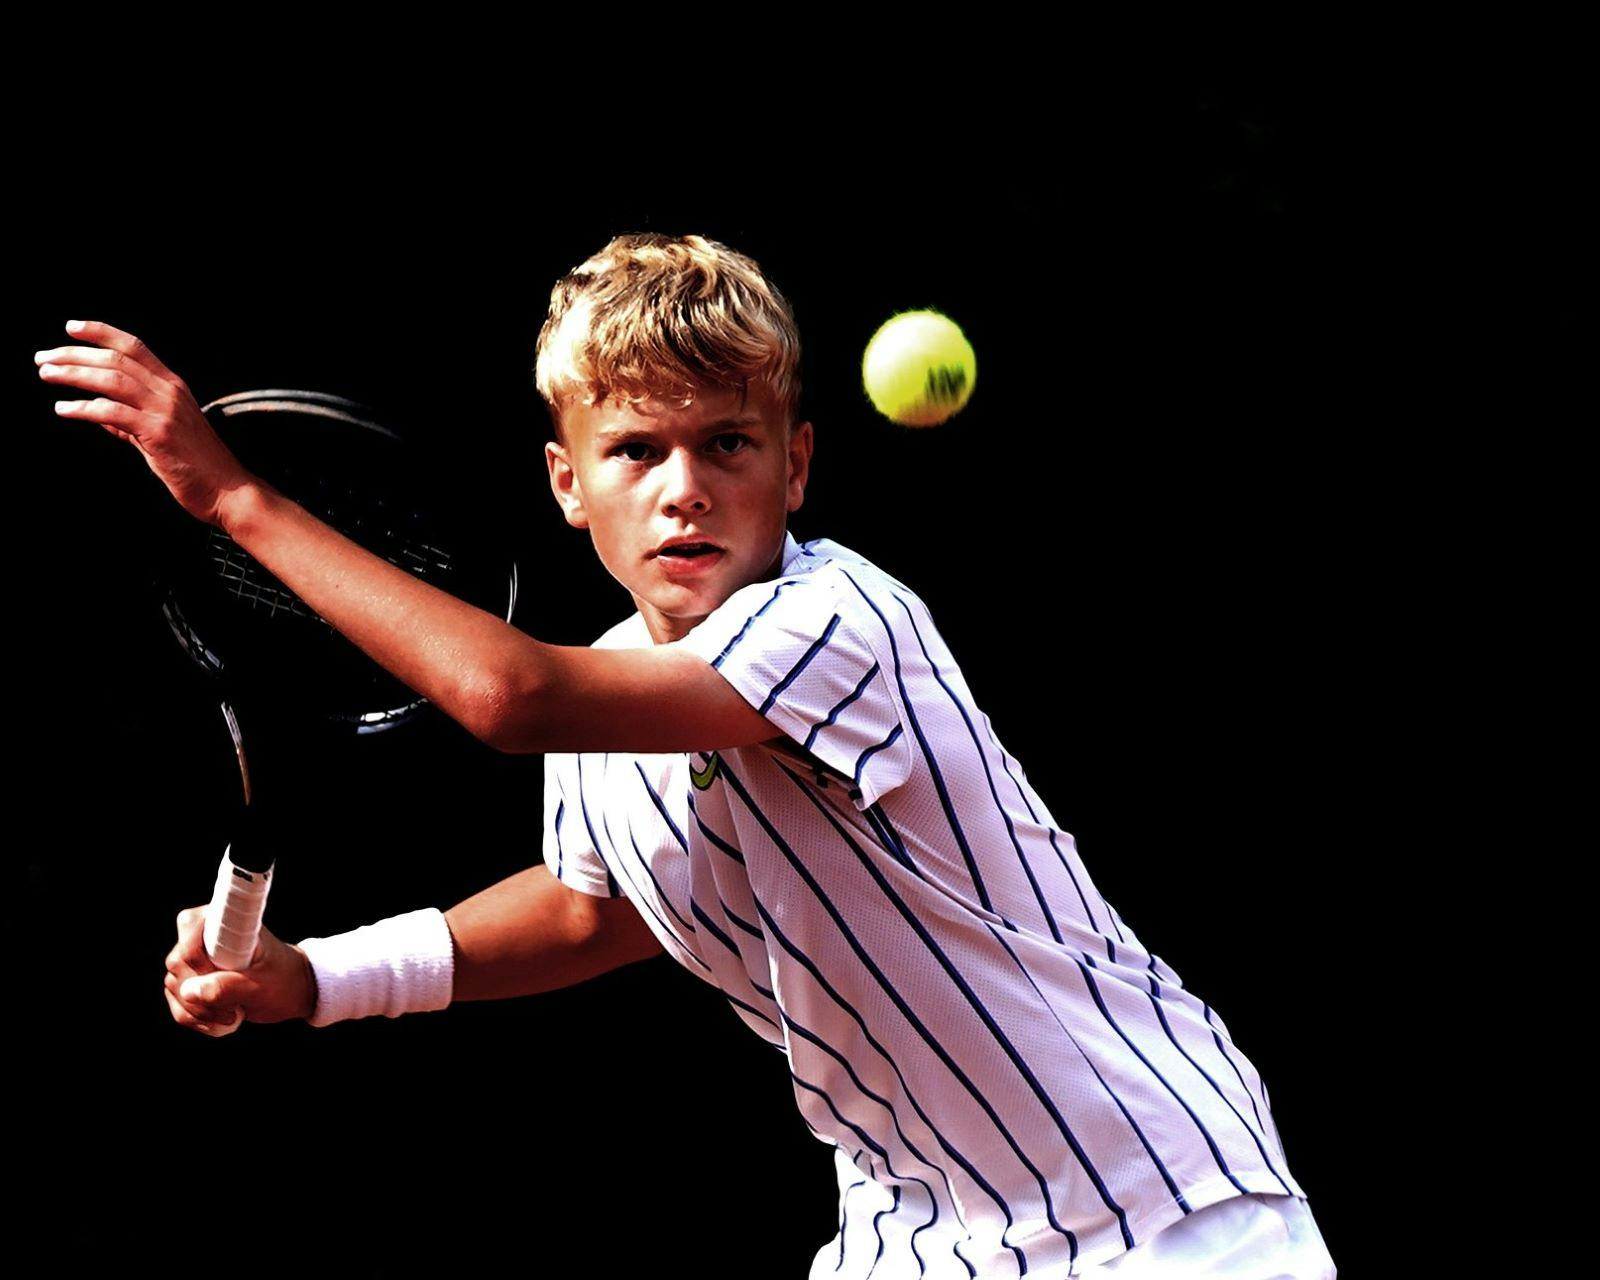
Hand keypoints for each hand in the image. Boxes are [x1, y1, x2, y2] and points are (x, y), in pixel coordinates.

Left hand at [37, 319, 255, 526]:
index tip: (71, 328)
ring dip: (74, 374)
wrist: (228, 491)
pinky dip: (84, 408)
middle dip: (74, 354)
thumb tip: (100, 414)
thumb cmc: (198, 466)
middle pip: (116, 359)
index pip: (134, 347)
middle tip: (42, 357)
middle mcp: (170, 392)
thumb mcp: (162, 435)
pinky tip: (64, 409)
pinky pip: (113, 413)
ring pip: (113, 380)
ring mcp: (165, 412)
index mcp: (173, 386)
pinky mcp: (159, 434)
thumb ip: (131, 421)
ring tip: (46, 374)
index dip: (101, 333)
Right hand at [163, 905, 317, 1034]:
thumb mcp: (260, 985)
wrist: (292, 990)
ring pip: (174, 986)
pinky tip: (221, 1020)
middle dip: (202, 993)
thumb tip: (189, 991)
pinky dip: (196, 1018)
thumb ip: (227, 987)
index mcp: (225, 921)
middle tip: (234, 1006)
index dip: (197, 954)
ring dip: (201, 1011)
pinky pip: (178, 1005)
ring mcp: (193, 960)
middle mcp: (203, 935)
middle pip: (178, 962)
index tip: (220, 973)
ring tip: (234, 1014)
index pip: (189, 923)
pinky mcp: (190, 982)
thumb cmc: (282, 979)